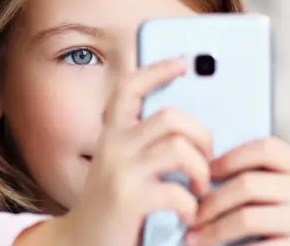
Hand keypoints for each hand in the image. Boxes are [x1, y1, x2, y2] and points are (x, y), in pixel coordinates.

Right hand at [39, 58, 213, 245]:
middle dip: (202, 136)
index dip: (157, 70)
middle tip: (207, 159)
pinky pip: (178, 192)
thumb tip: (190, 134)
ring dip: (202, 171)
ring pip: (179, 149)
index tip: (182, 62)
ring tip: (201, 189)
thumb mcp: (122, 170)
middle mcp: (113, 147)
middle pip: (171, 117)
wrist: (81, 245)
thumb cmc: (113, 210)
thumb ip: (145, 148)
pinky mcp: (129, 201)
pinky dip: (192, 206)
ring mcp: (120, 172)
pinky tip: (189, 216)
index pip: (129, 88)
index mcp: (112, 136)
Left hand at [188, 137, 289, 245]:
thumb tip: (196, 171)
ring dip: (213, 228)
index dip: (228, 159)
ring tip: (192, 235)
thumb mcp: (265, 183)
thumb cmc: (270, 212)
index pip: (265, 148)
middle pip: (249, 184)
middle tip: (188, 214)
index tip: (202, 175)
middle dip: (211, 201)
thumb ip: (242, 171)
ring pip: (248, 218)